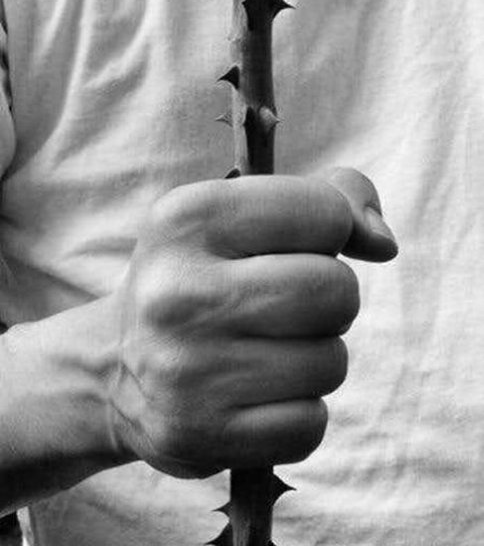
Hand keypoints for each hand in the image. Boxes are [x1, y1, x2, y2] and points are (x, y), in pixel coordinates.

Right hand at [106, 171, 396, 477]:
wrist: (115, 363)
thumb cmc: (199, 279)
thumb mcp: (239, 216)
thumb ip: (328, 200)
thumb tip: (383, 244)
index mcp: (187, 219)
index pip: (325, 213)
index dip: (333, 230)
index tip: (302, 246)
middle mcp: (178, 292)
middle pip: (336, 292)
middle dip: (329, 299)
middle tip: (283, 307)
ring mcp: (186, 370)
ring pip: (330, 362)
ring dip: (314, 358)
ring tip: (262, 352)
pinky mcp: (199, 434)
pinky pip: (310, 424)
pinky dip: (298, 410)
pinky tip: (255, 397)